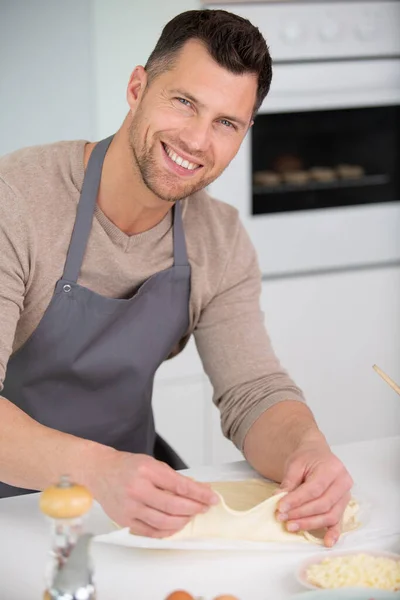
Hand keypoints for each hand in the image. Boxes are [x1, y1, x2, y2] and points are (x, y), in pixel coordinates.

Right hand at [89, 450, 218, 537]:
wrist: (99, 471)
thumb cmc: (127, 466)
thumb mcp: (152, 464)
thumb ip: (174, 478)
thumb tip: (198, 490)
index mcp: (146, 470)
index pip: (179, 485)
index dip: (199, 494)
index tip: (212, 498)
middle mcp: (137, 489)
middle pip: (173, 506)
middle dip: (194, 508)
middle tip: (204, 507)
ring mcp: (130, 507)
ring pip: (164, 522)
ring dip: (182, 521)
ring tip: (190, 515)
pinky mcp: (125, 521)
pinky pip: (151, 532)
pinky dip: (167, 531)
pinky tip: (175, 525)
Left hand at [276, 436, 353, 547]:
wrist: (317, 454)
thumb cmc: (307, 458)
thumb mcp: (295, 464)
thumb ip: (289, 482)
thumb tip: (279, 499)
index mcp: (332, 468)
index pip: (314, 489)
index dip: (297, 500)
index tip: (280, 507)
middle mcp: (343, 482)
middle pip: (322, 504)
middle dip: (301, 514)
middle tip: (282, 518)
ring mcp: (345, 496)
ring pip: (330, 515)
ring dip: (310, 524)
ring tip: (291, 526)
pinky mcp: (343, 506)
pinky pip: (339, 521)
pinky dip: (333, 533)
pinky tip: (327, 542)